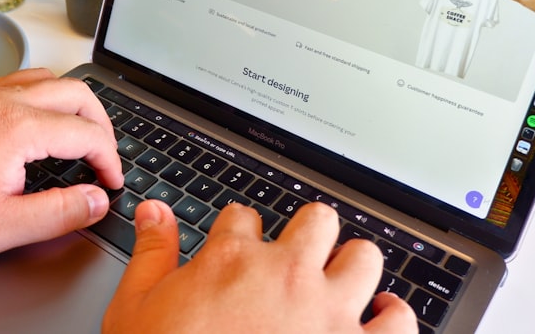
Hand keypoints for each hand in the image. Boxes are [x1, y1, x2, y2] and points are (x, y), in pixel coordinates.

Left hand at [0, 68, 122, 260]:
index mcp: (17, 128)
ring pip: (53, 79)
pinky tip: (45, 121)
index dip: (109, 160)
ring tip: (83, 137)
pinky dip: (49, 96)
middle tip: (106, 157)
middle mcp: (6, 100)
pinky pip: (26, 80)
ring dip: (77, 105)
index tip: (111, 183)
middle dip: (102, 126)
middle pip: (78, 93)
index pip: (87, 134)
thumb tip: (96, 201)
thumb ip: (58, 213)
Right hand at [104, 200, 416, 332]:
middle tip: (298, 255)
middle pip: (315, 221)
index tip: (237, 247)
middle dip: (307, 233)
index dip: (239, 232)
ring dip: (353, 265)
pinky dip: (394, 317)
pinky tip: (381, 317)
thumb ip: (151, 253)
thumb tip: (153, 212)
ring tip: (342, 278)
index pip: (243, 217)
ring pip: (364, 258)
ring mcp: (327, 314)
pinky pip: (398, 322)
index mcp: (231, 260)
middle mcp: (286, 276)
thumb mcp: (135, 308)